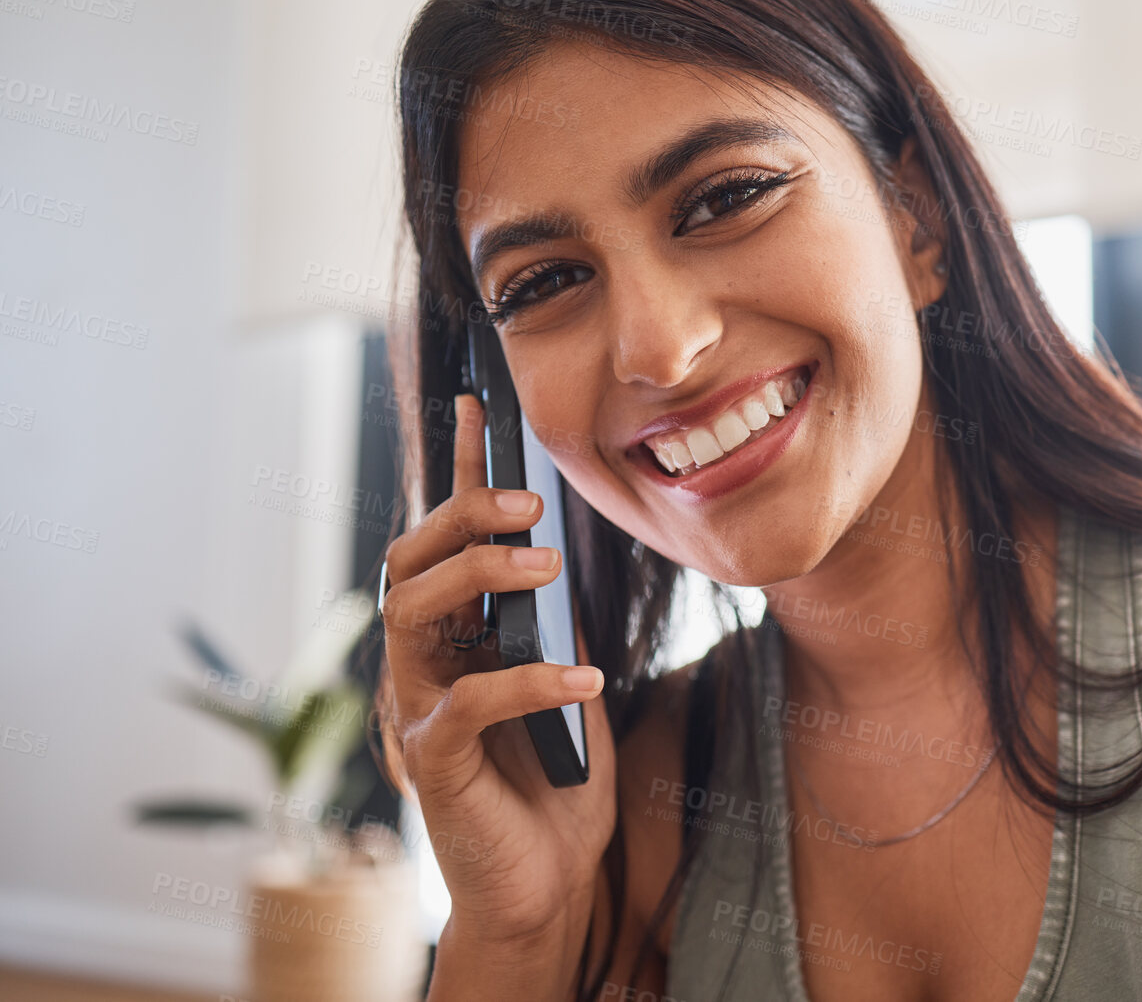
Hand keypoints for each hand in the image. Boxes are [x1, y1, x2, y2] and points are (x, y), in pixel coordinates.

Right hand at [379, 393, 616, 962]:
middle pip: (408, 562)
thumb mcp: (568, 679)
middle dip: (464, 517)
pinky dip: (527, 682)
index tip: (480, 405)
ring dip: (477, 577)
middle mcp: (422, 665)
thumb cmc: (557, 783)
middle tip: (532, 504)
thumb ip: (555, 622)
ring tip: (546, 569)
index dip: (458, 469)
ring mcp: (417, 711)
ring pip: (410, 613)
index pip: (445, 540)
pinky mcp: (433, 765)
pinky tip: (582, 677)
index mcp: (454, 638)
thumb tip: (566, 550)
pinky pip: (466, 705)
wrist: (547, 888)